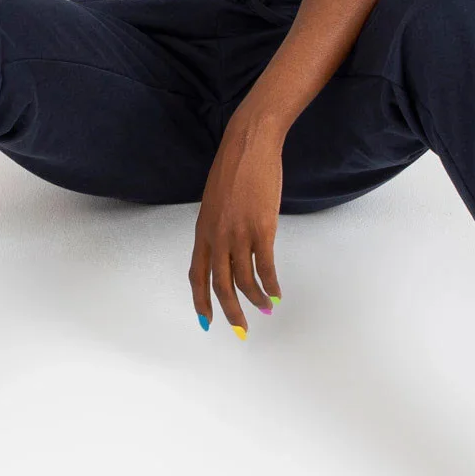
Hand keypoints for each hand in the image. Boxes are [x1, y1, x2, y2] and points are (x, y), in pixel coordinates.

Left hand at [190, 110, 283, 337]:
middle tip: (240, 328)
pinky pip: (265, 267)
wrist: (248, 146)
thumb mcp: (215, 202)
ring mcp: (238, 234)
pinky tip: (277, 292)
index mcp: (203, 231)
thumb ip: (217, 227)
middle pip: (220, 285)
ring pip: (244, 281)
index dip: (201, 301)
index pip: (197, 275)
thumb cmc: (233, 169)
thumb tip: (226, 246)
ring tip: (265, 308)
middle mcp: (217, 237)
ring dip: (255, 300)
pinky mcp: (261, 229)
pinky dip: (271, 284)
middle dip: (229, 312)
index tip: (205, 320)